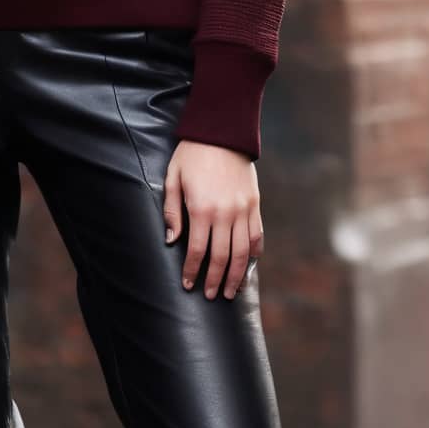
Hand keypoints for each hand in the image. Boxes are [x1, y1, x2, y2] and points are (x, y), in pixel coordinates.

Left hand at [161, 140, 261, 300]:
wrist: (223, 131)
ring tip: (231, 291)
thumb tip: (172, 241)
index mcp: (201, 209)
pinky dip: (253, 254)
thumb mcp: (173, 178)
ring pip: (242, 252)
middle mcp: (225, 214)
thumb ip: (172, 211)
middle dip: (215, 280)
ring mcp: (243, 210)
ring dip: (237, 275)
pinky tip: (248, 266)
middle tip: (211, 295)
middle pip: (222, 257)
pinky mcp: (255, 205)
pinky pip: (256, 236)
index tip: (188, 285)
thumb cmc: (192, 154)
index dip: (192, 271)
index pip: (196, 250)